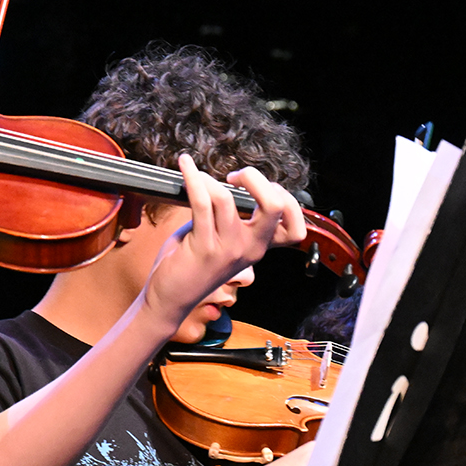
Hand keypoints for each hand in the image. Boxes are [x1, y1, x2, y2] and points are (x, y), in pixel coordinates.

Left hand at [142, 157, 306, 328]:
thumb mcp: (222, 242)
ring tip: (198, 176)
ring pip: (226, 199)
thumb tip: (228, 184)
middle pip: (274, 205)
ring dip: (209, 180)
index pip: (295, 226)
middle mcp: (250, 249)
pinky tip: (186, 166)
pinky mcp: (203, 248)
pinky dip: (193, 178)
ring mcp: (228, 249)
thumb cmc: (192, 266)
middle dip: (256, 179)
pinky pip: (201, 202)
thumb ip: (230, 218)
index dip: (285, 198)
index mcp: (258, 247)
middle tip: (235, 176)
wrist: (170, 299)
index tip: (259, 189)